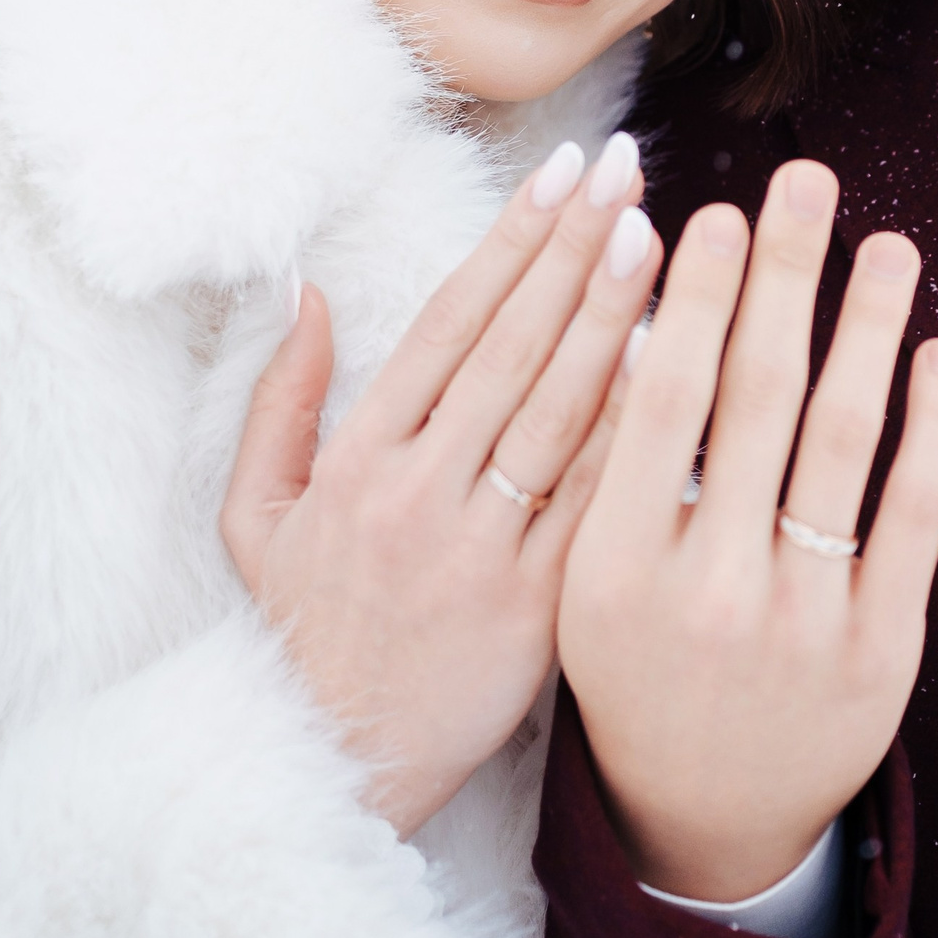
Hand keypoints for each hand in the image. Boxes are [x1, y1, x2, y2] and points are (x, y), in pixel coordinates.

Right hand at [221, 134, 661, 837]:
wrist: (329, 767)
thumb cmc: (301, 628)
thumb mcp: (256, 516)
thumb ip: (280, 398)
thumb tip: (307, 290)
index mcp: (357, 459)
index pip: (449, 322)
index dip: (511, 240)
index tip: (562, 170)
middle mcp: (417, 492)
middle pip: (515, 348)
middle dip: (576, 249)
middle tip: (632, 171)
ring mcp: (478, 550)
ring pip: (560, 414)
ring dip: (615, 318)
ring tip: (665, 236)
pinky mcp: (535, 608)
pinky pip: (595, 504)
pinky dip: (634, 432)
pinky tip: (681, 366)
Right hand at [557, 158, 937, 902]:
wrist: (700, 825)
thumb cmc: (632, 673)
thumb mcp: (581, 583)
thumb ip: (603, 467)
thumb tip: (641, 313)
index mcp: (613, 570)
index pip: (658, 398)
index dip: (689, 296)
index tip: (714, 211)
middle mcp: (709, 593)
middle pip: (755, 396)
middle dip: (782, 274)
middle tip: (805, 179)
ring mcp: (803, 625)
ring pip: (844, 441)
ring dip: (867, 325)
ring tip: (885, 242)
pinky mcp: (883, 652)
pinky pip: (914, 516)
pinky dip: (931, 427)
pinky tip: (936, 352)